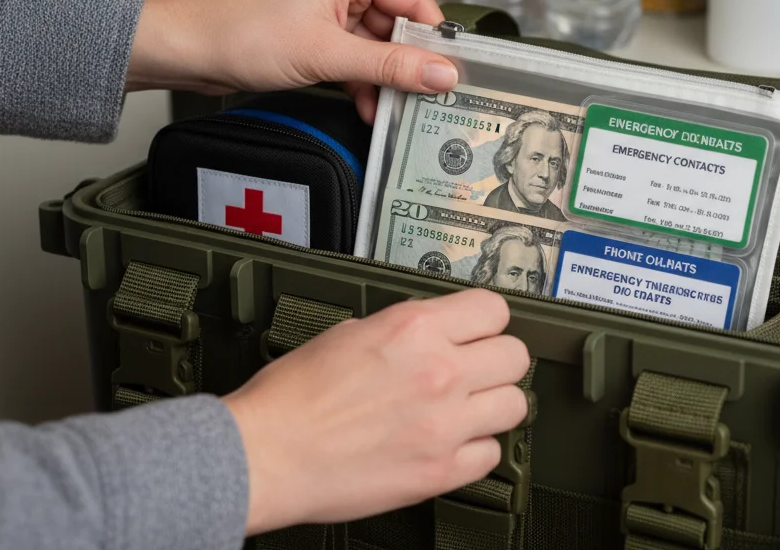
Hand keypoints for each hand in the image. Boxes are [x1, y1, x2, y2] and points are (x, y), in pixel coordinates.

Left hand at [127, 0, 457, 122]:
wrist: (193, 51)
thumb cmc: (245, 36)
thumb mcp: (330, 56)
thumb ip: (391, 66)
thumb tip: (442, 73)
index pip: (415, 0)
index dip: (434, 39)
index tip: (452, 75)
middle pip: (399, 24)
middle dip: (407, 65)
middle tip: (424, 99)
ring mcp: (331, 3)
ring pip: (379, 44)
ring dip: (384, 78)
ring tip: (392, 110)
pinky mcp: (319, 27)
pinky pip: (357, 53)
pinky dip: (363, 80)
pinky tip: (368, 107)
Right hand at [221, 289, 529, 534]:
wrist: (265, 455)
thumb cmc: (291, 398)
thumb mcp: (349, 333)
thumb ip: (404, 330)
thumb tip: (432, 333)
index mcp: (414, 329)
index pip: (494, 308)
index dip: (486, 320)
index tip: (479, 330)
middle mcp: (439, 372)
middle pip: (515, 356)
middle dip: (497, 360)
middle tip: (477, 370)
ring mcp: (445, 424)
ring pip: (515, 405)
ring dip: (494, 405)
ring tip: (468, 409)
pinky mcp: (440, 471)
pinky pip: (491, 454)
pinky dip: (476, 449)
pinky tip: (451, 443)